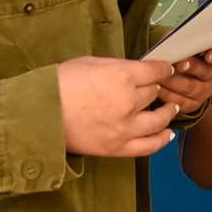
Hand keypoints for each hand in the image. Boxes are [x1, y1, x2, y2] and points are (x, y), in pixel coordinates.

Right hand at [57, 56, 179, 156]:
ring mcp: (125, 127)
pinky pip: (148, 146)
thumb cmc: (61, 83)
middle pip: (155, 93)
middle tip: (158, 87)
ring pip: (158, 120)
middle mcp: (128, 102)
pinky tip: (168, 134)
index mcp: (122, 76)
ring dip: (167, 112)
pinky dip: (161, 140)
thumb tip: (137, 71)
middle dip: (157, 88)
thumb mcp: (92, 63)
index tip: (167, 69)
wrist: (40, 114)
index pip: (155, 72)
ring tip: (171, 108)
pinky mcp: (117, 147)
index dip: (164, 69)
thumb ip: (119, 67)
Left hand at [157, 45, 211, 113]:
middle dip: (192, 67)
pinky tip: (158, 87)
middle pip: (207, 72)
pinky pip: (181, 101)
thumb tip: (172, 38)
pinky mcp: (193, 103)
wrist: (175, 74)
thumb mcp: (182, 42)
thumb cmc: (179, 52)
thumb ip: (182, 39)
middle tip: (179, 64)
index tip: (209, 55)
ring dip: (176, 81)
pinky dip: (168, 94)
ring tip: (162, 76)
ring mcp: (204, 90)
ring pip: (192, 88)